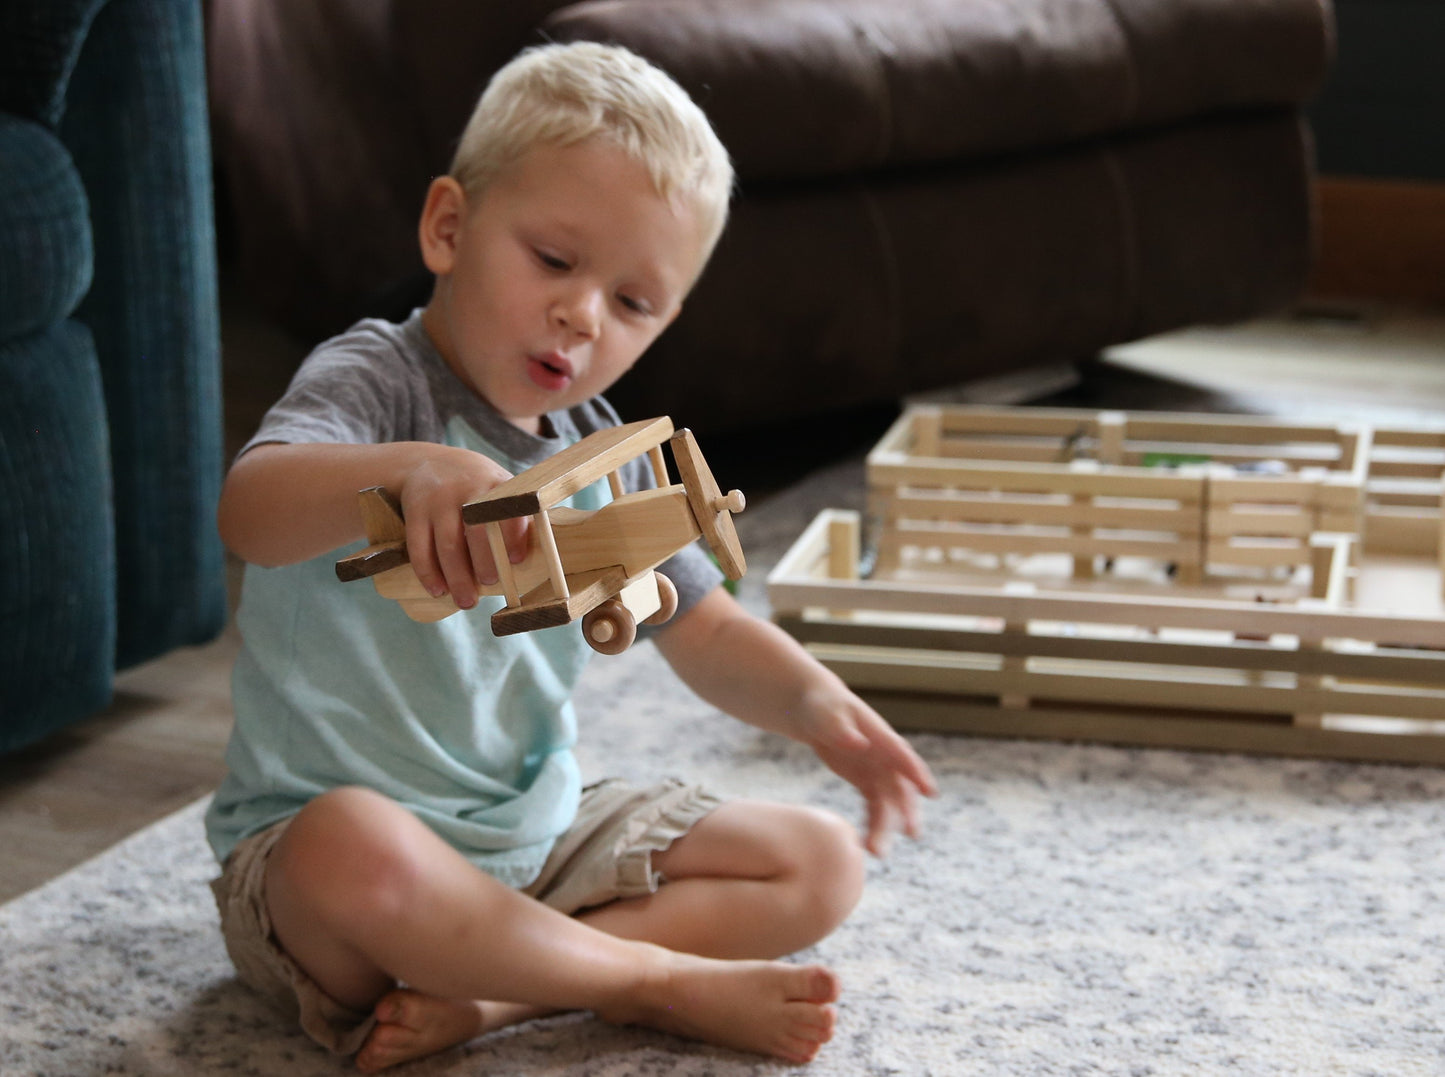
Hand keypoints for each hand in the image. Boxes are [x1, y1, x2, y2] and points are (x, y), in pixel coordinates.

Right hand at [398, 448, 529, 608]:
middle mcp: (467, 489)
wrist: (430, 462)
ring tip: (466, 601)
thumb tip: (542, 557)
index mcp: (496, 484)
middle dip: (484, 562)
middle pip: (476, 530)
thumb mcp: (498, 487)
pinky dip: (428, 572)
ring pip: (448, 543)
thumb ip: (516, 514)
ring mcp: (439, 500)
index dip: (513, 535)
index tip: (516, 560)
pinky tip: (438, 590)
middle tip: (490, 584)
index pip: (508, 509)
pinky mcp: (416, 511)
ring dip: (457, 576)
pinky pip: (419, 546)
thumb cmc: (477, 486)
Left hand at [801, 688, 937, 856]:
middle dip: (906, 811)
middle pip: (900, 788)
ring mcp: (879, 773)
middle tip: (910, 833)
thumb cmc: (823, 707)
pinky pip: (874, 809)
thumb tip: (860, 746)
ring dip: (886, 828)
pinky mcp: (868, 784)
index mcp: (882, 738)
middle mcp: (887, 758)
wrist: (816, 712)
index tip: (930, 792)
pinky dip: (873, 826)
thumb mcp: (829, 715)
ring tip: (877, 852)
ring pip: (889, 805)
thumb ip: (843, 731)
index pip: (903, 756)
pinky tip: (865, 846)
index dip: (917, 773)